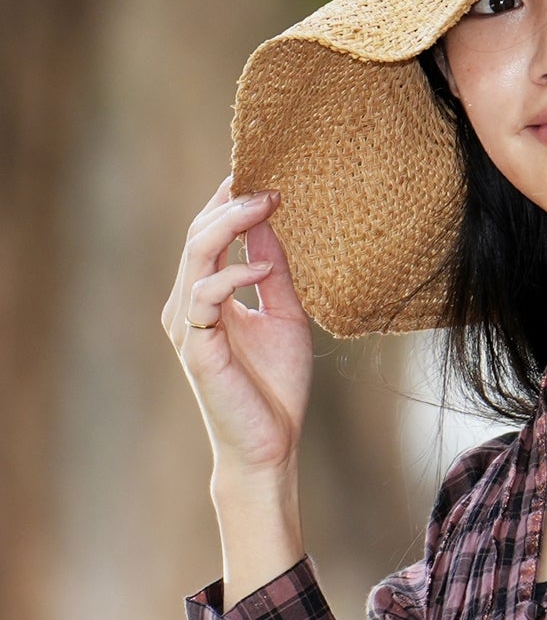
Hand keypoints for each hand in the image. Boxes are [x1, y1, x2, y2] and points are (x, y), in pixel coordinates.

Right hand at [162, 178, 311, 478]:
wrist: (271, 443)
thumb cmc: (276, 385)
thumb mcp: (285, 315)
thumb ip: (273, 271)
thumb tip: (270, 221)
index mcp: (207, 295)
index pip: (210, 235)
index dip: (229, 203)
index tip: (263, 175)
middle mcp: (189, 304)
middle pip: (198, 235)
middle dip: (230, 204)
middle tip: (267, 183)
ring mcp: (188, 324)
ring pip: (196, 255)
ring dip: (230, 224)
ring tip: (265, 204)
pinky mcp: (195, 348)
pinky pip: (205, 297)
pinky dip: (232, 275)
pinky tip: (261, 267)